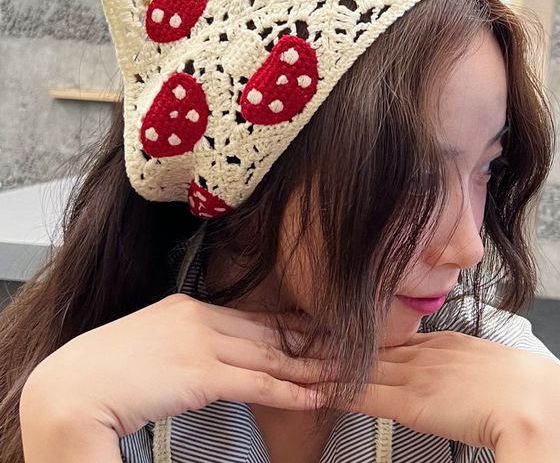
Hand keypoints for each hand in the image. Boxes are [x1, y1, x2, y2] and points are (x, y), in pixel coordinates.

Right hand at [20, 294, 327, 441]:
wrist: (69, 387)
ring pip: (269, 357)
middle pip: (267, 332)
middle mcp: (199, 318)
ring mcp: (201, 343)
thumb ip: (183, 346)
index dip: (287, 325)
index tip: (315, 329)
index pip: (251, 317)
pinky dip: (289, 392)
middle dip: (309, 342)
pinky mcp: (200, 374)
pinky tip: (314, 396)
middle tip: (344, 346)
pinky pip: (256, 384)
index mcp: (187, 308)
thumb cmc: (103, 370)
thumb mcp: (150, 345)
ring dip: (309, 367)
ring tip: (342, 372)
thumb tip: (206, 363)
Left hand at [323, 331, 559, 458]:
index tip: (341, 332)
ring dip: (329, 364)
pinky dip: (339, 390)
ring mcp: (415, 375)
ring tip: (299, 358)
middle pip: (371, 345)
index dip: (365, 338)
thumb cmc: (528, 391)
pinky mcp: (410, 402)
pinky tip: (316, 388)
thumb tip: (457, 381)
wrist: (538, 405)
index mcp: (445, 344)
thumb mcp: (492, 369)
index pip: (395, 339)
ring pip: (361, 366)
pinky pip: (366, 394)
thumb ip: (468, 370)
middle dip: (338, 342)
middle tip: (302, 333)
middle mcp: (424, 353)